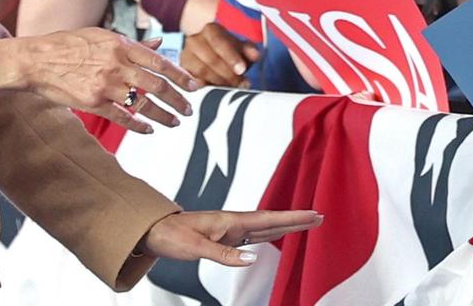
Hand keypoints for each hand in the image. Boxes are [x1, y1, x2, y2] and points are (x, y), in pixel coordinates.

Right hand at [0, 29, 198, 133]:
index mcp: (120, 45)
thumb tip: (159, 44)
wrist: (37, 60)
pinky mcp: (93, 102)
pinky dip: (138, 125)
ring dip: (163, 116)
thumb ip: (133, 44)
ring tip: (176, 122)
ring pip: (143, 104)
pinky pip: (122, 117)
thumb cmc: (69, 44)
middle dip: (177, 99)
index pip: (159, 62)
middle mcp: (116, 65)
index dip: (180, 75)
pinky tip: (149, 130)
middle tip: (189, 109)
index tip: (194, 85)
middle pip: (157, 85)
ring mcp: (105, 85)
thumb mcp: (102, 36)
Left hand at [139, 209, 322, 266]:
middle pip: (271, 221)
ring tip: (306, 223)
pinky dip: (269, 233)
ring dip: (285, 225)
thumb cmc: (172, 235)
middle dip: (295, 219)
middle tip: (319, 216)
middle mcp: (233, 223)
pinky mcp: (225, 236)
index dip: (291, 217)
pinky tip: (275, 235)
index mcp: (230, 221)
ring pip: (265, 227)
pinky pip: (254, 235)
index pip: (267, 219)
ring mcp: (230, 229)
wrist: (154, 231)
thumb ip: (224, 254)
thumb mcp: (196, 247)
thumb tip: (251, 258)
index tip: (312, 213)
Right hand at [180, 23, 260, 88]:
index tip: (242, 70)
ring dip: (219, 83)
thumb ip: (249, 50)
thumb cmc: (227, 51)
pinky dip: (206, 88)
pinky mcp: (182, 70)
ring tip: (232, 88)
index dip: (231, 57)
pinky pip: (192, 82)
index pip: (219, 41)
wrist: (206, 51)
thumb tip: (255, 55)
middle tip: (242, 84)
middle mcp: (194, 40)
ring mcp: (185, 55)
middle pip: (211, 59)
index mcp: (210, 30)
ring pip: (201, 72)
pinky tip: (216, 92)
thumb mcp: (240, 48)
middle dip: (228, 74)